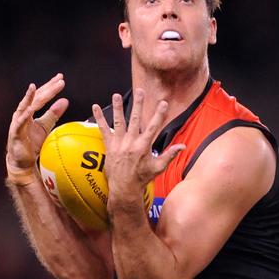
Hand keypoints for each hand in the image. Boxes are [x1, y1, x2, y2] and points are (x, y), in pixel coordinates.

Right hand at [6, 73, 68, 177]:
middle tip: (59, 80)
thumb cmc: (31, 142)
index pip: (42, 96)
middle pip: (35, 98)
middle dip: (47, 88)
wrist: (22, 160)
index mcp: (30, 110)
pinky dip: (24, 116)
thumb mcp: (45, 126)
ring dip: (29, 97)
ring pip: (24, 107)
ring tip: (33, 87)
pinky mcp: (15, 133)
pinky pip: (20, 123)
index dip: (51, 87)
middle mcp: (22, 113)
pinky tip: (30, 109)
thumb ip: (53, 114)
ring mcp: (17, 122)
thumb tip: (65, 101)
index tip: (61, 79)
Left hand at [92, 89, 183, 216]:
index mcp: (144, 146)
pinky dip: (99, 118)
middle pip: (135, 119)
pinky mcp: (109, 146)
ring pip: (119, 121)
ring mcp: (119, 144)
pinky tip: (95, 106)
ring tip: (116, 95)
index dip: (159, 114)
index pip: (154, 127)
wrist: (125, 188)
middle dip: (138, 104)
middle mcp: (131, 142)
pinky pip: (103, 130)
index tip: (163, 103)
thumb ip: (170, 155)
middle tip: (140, 91)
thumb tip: (183, 146)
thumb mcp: (158, 167)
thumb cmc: (142, 178)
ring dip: (117, 107)